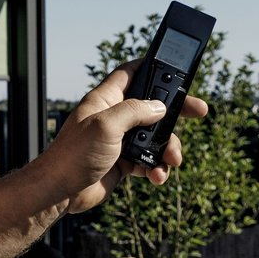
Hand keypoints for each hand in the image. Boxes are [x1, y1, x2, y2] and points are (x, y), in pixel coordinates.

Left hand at [44, 60, 207, 213]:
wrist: (60, 192)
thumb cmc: (74, 154)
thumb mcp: (107, 125)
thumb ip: (136, 111)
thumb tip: (160, 107)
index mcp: (106, 99)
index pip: (131, 72)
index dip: (151, 66)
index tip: (174, 66)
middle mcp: (114, 116)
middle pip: (152, 105)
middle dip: (176, 110)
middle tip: (199, 111)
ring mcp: (120, 139)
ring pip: (155, 137)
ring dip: (168, 148)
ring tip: (172, 160)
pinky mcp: (123, 161)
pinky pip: (149, 160)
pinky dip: (157, 168)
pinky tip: (157, 177)